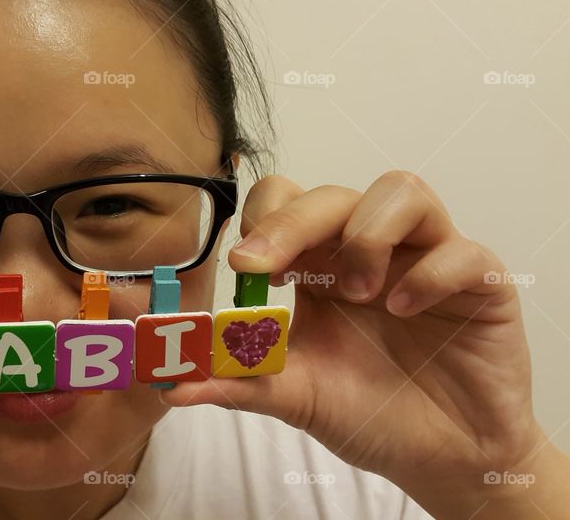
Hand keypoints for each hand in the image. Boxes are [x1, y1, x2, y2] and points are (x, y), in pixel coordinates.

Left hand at [161, 171, 569, 518]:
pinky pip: (464, 250)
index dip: (262, 220)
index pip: (286, 203)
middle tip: (264, 267)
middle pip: (332, 195)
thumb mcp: (294, 396)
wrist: (442, 458)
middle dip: (291, 222)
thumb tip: (169, 385)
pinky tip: (406, 309)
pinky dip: (430, 274)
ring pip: (403, 191)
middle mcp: (370, 251)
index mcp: (320, 267)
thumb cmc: (369, 413)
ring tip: (360, 295)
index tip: (243, 266)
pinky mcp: (480, 283)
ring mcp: (425, 260)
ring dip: (368, 235)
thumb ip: (236, 384)